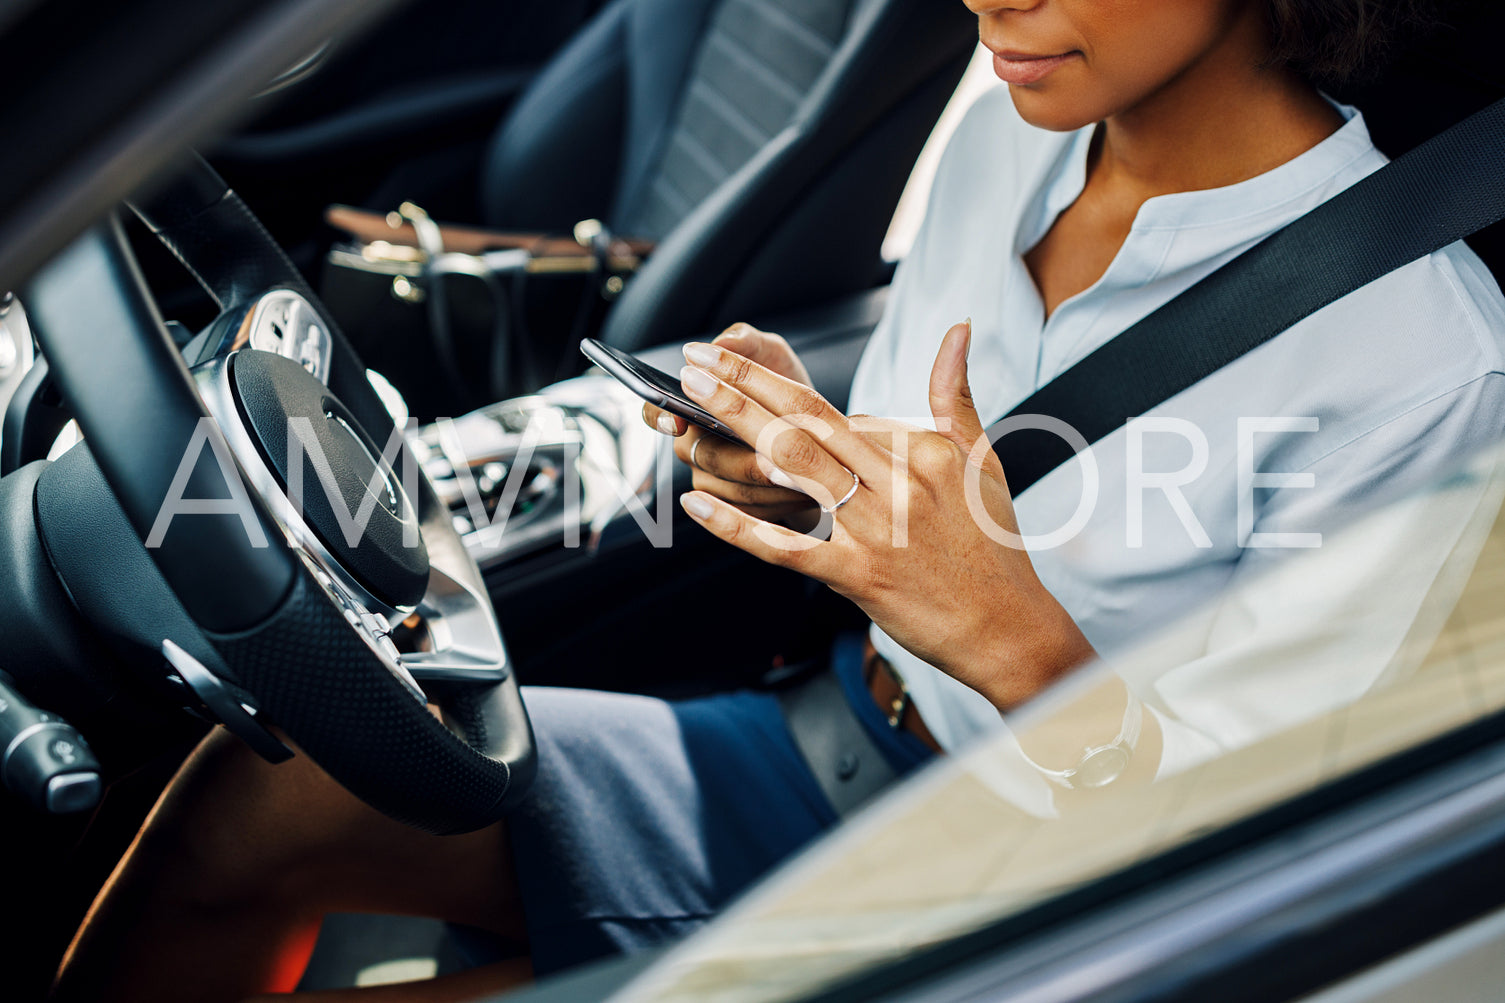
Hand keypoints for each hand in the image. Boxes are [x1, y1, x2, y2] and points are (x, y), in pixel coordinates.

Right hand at [643, 323, 816, 523]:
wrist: (823, 439)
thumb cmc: (787, 394)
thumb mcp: (774, 358)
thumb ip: (748, 342)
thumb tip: (723, 341)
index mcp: (694, 407)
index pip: (655, 410)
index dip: (658, 417)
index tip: (675, 421)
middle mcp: (696, 446)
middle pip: (705, 456)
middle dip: (743, 458)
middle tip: (776, 457)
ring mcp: (714, 482)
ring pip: (731, 490)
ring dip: (770, 482)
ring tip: (807, 474)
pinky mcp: (737, 511)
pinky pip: (752, 514)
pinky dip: (782, 501)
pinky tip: (806, 490)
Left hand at [673, 321, 1096, 709]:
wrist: (1006, 628)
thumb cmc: (992, 545)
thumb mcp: (983, 459)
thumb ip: (956, 394)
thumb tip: (957, 328)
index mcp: (923, 449)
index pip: (845, 417)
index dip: (804, 417)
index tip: (766, 404)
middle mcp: (897, 482)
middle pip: (806, 419)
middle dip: (744, 382)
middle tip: (697, 357)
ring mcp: (875, 529)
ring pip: (792, 463)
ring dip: (734, 423)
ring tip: (691, 395)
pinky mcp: (857, 575)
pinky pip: (787, 546)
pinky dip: (738, 526)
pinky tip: (697, 506)